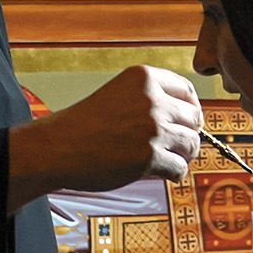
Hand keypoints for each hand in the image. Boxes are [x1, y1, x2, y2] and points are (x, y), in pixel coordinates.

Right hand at [10, 68, 203, 206]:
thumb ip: (150, 100)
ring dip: (183, 155)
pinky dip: (174, 174)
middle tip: (177, 145)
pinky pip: (179, 168)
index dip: (190, 108)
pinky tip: (163, 173)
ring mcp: (152, 128)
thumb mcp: (119, 94)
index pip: (187, 90)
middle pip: (195, 118)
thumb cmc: (84, 125)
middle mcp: (151, 99)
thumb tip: (185, 119)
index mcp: (143, 78)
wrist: (57, 147)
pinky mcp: (149, 156)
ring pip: (191, 144)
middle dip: (188, 133)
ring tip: (169, 159)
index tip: (186, 121)